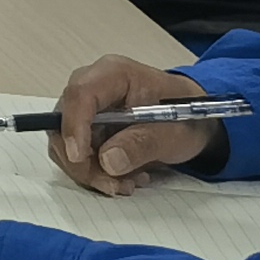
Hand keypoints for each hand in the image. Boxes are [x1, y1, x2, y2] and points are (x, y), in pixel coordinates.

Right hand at [48, 55, 224, 194]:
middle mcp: (92, 86)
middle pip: (64, 122)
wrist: (195, 122)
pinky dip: (94, 172)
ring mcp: (87, 108)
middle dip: (83, 160)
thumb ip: (141, 144)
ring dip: (90, 171)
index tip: (80, 157)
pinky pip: (75, 154)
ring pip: (65, 143)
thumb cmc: (187, 117)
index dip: (74, 126)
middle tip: (112, 184)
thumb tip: (108, 161)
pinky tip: (123, 177)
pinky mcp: (86, 127)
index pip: (80, 94)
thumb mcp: (173, 132)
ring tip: (126, 183)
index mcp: (114, 74)